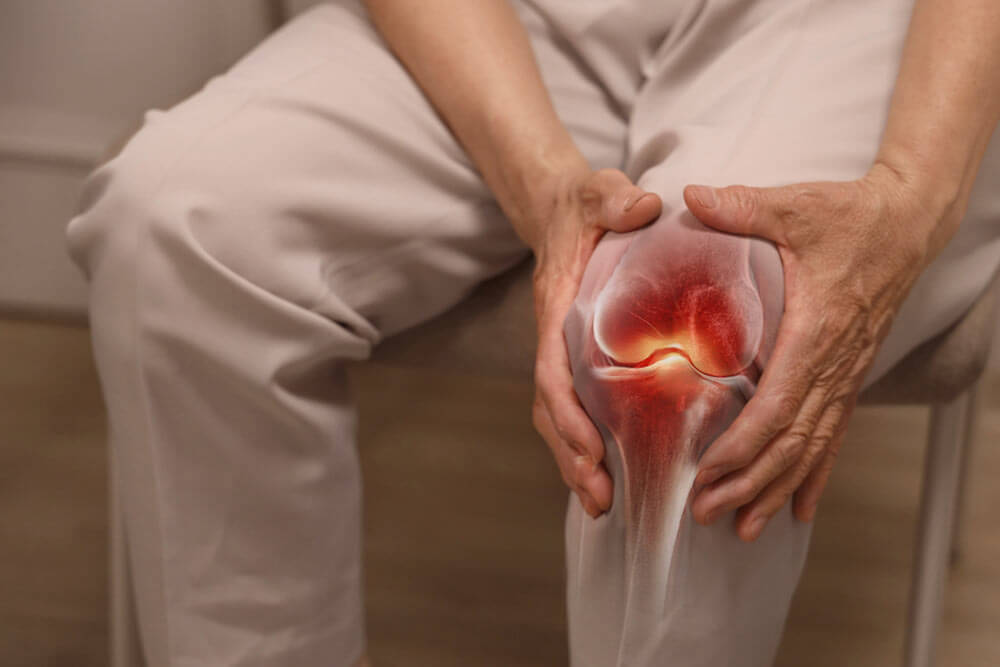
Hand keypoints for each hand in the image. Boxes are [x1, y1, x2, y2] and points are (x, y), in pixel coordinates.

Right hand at [528, 166, 661, 517]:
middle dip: (570, 456)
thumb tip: (644, 205)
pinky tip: (609, 474)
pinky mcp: (578, 359)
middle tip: (599, 497)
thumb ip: (614, 197)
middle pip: (550, 409)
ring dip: (575, 462)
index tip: (588, 448)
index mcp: (555, 306)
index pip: (550, 368)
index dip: (566, 412)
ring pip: (558, 417)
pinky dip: (585, 445)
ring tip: (602, 503)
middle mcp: (553, 338)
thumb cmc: (584, 206)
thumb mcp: (598, 192)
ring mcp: (563, 352)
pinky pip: (576, 408)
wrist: (563, 211)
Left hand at [683, 162, 949, 540]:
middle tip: (707, 516)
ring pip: (812, 449)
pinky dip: (814, 475)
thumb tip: (688, 196)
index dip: (744, 446)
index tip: (709, 474)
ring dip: (776, 490)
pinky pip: (833, 436)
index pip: (779, 405)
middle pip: (792, 442)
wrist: (908, 221)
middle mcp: (834, 365)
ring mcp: (846, 375)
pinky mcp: (850, 374)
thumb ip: (741, 206)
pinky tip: (798, 509)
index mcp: (816, 332)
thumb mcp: (795, 205)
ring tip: (743, 528)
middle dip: (749, 483)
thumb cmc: (850, 215)